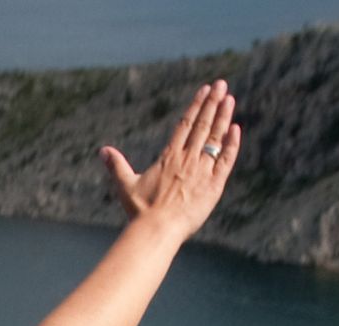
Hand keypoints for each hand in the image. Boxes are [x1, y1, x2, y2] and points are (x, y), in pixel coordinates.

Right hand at [99, 80, 239, 242]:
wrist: (158, 228)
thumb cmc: (141, 211)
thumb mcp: (126, 186)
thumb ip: (117, 166)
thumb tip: (102, 151)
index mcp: (169, 156)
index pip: (185, 124)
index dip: (196, 106)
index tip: (205, 91)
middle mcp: (187, 159)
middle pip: (203, 125)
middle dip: (213, 103)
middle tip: (221, 84)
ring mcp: (202, 170)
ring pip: (215, 138)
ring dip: (223, 117)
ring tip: (229, 99)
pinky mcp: (213, 185)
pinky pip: (226, 161)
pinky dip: (231, 145)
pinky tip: (236, 129)